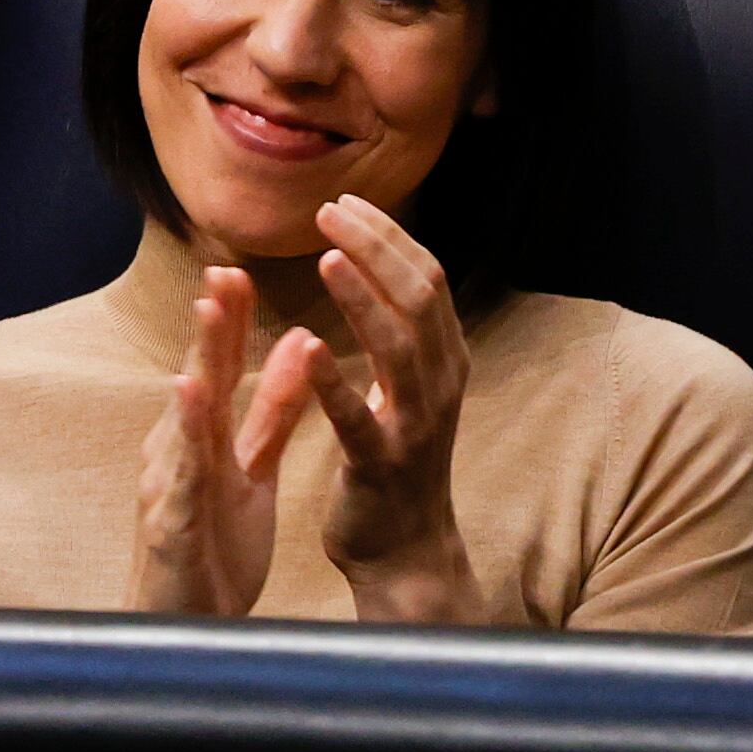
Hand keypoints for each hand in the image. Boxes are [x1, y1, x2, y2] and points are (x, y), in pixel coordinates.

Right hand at [130, 266, 319, 614]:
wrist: (189, 631)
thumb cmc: (216, 546)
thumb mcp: (252, 469)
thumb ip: (272, 413)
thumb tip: (299, 346)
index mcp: (200, 440)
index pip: (215, 370)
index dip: (228, 321)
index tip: (242, 269)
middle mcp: (177, 454)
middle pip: (195, 379)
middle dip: (210, 326)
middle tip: (225, 269)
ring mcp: (169, 488)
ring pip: (184, 419)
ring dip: (195, 363)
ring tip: (208, 312)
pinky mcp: (172, 526)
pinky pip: (181, 478)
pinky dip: (187, 439)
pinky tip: (191, 401)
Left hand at [302, 194, 485, 622]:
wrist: (404, 549)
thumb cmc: (397, 461)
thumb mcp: (414, 388)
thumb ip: (404, 334)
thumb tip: (387, 263)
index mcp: (446, 360)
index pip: (427, 277)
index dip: (388, 235)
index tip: (345, 201)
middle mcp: (441, 384)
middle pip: (419, 297)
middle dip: (375, 247)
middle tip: (328, 212)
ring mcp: (415, 425)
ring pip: (397, 346)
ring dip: (362, 297)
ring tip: (325, 258)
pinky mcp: (380, 465)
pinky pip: (358, 416)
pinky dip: (334, 380)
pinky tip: (306, 346)